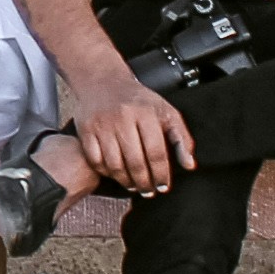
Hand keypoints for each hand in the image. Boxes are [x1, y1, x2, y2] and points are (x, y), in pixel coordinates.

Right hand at [64, 77, 194, 194]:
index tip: (163, 186)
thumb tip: (189, 165)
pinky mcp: (85, 130)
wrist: (103, 81)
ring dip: (126, 181)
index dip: (161, 174)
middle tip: (148, 191)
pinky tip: (116, 174)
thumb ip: (181, 138)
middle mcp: (122, 118)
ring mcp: (101, 124)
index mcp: (145, 113)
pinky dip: (106, 172)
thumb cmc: (138, 100)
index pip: (156, 152)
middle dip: (144, 182)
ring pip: (114, 164)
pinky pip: (96, 160)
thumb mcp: (165, 112)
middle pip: (135, 161)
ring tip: (134, 186)